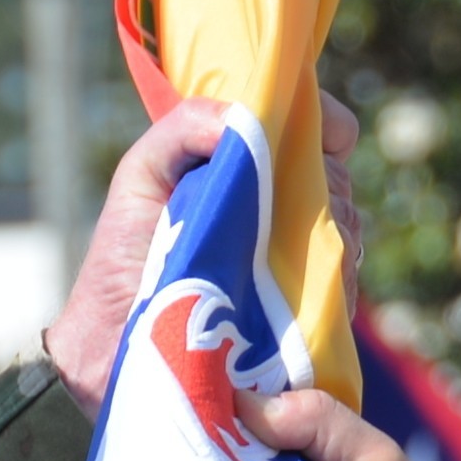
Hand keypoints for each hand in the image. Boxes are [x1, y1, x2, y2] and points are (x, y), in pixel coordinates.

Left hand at [40, 93, 363, 409]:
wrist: (113, 344)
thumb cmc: (122, 256)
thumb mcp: (141, 174)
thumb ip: (183, 127)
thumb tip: (243, 116)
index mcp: (245, 168)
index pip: (309, 130)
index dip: (325, 126)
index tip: (325, 138)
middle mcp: (277, 211)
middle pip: (337, 180)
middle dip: (329, 185)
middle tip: (287, 208)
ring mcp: (294, 263)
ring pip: (346, 233)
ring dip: (332, 236)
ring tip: (283, 258)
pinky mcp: (301, 314)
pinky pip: (340, 291)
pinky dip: (332, 286)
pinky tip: (298, 294)